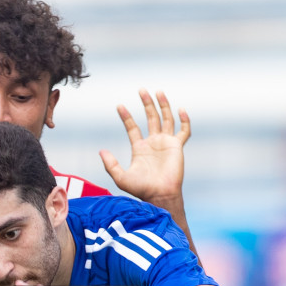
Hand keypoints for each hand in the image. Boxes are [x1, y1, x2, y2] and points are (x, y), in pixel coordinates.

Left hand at [99, 89, 189, 205]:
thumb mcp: (120, 177)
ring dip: (163, 105)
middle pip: (150, 118)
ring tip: (158, 92)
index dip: (126, 116)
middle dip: (146, 104)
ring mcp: (166, 143)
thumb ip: (110, 165)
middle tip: (141, 90)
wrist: (160, 194)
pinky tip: (181, 110)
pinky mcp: (177, 146)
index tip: (120, 106)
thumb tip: (101, 151)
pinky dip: (184, 121)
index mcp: (140, 148)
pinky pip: (184, 131)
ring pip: (166, 119)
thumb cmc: (142, 189)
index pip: (132, 128)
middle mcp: (153, 143)